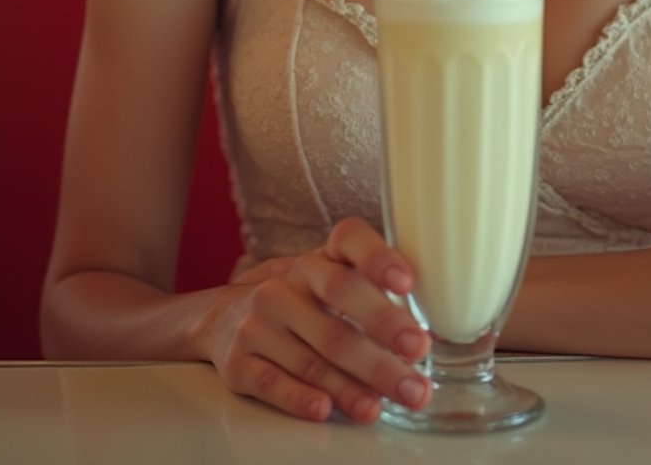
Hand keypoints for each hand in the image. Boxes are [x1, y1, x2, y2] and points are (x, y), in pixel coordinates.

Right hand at [203, 217, 430, 423]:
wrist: (223, 320)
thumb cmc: (300, 304)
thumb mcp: (330, 286)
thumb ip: (372, 297)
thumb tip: (427, 331)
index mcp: (319, 259)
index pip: (349, 240)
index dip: (378, 257)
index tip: (407, 282)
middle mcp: (287, 282)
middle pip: (339, 299)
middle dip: (383, 328)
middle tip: (417, 354)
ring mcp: (259, 320)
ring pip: (314, 353)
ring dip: (355, 382)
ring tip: (388, 401)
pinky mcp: (239, 362)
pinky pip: (274, 382)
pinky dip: (301, 398)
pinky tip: (326, 409)